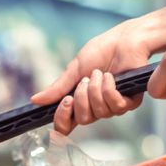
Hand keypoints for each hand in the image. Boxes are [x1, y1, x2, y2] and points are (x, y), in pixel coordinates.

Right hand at [31, 19, 152, 133]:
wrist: (124, 39)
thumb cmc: (101, 51)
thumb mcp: (74, 69)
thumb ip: (58, 88)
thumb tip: (35, 100)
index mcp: (79, 102)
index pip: (66, 126)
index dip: (62, 120)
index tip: (65, 102)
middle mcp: (96, 108)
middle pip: (83, 120)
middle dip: (82, 97)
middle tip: (86, 79)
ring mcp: (113, 106)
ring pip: (99, 112)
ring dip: (96, 89)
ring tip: (100, 73)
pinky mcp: (130, 101)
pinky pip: (115, 106)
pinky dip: (109, 89)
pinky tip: (110, 77)